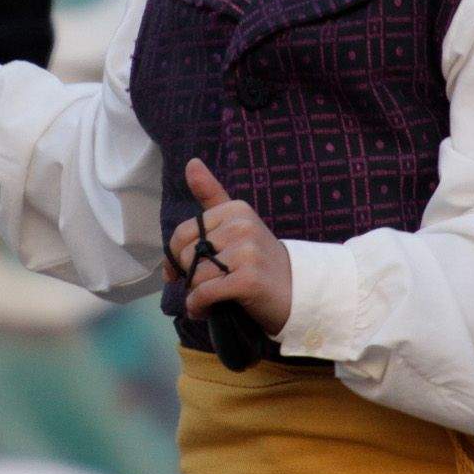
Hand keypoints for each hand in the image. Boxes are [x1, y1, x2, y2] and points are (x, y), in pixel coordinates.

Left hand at [163, 159, 292, 336]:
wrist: (298, 292)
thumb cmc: (260, 261)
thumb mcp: (238, 224)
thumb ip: (212, 196)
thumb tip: (191, 162)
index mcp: (235, 210)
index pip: (183, 233)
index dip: (174, 257)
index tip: (179, 272)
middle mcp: (242, 226)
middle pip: (187, 255)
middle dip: (187, 278)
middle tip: (202, 288)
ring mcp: (247, 252)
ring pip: (195, 276)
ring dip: (193, 297)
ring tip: (206, 303)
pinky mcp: (249, 279)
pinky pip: (205, 293)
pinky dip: (199, 307)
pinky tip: (206, 311)